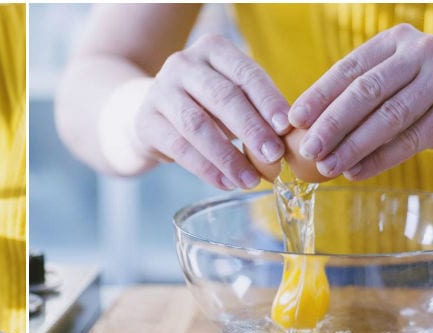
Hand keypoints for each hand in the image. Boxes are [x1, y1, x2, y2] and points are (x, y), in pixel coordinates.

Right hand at [132, 34, 289, 189]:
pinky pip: (180, 148)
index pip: (245, 73)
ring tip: (250, 180)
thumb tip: (285, 140)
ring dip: (228, 156)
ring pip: (198, 125)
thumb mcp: (228, 99)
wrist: (152, 115)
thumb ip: (253, 110)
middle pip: (222, 97)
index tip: (286, 128)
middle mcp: (183, 64)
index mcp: (212, 49)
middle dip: (251, 129)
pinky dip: (206, 169)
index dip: (268, 101)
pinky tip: (226, 183)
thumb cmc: (203, 107)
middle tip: (273, 157)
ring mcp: (160, 92)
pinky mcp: (146, 122)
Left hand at [288, 23, 432, 179]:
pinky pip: (411, 139)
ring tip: (326, 168)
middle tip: (307, 149)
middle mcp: (424, 50)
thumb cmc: (430, 107)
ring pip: (387, 117)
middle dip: (331, 123)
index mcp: (399, 41)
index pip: (350, 68)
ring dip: (352, 146)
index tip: (292, 120)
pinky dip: (380, 159)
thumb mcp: (395, 94)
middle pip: (366, 91)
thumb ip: (359, 104)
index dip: (319, 94)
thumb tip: (302, 131)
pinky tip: (356, 173)